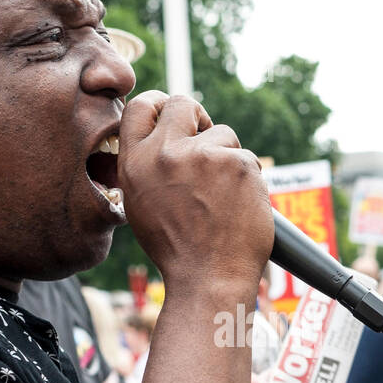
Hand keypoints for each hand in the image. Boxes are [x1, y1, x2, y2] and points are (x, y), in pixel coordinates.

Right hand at [118, 91, 272, 293]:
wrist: (208, 279)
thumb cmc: (177, 249)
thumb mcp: (141, 204)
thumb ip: (146, 166)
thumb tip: (159, 135)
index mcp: (135, 164)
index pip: (139, 106)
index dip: (158, 103)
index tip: (171, 111)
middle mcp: (164, 154)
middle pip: (183, 104)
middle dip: (198, 118)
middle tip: (207, 140)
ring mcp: (203, 156)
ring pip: (222, 134)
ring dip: (227, 157)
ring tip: (222, 197)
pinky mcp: (237, 163)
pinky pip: (246, 157)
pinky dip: (247, 179)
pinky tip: (239, 206)